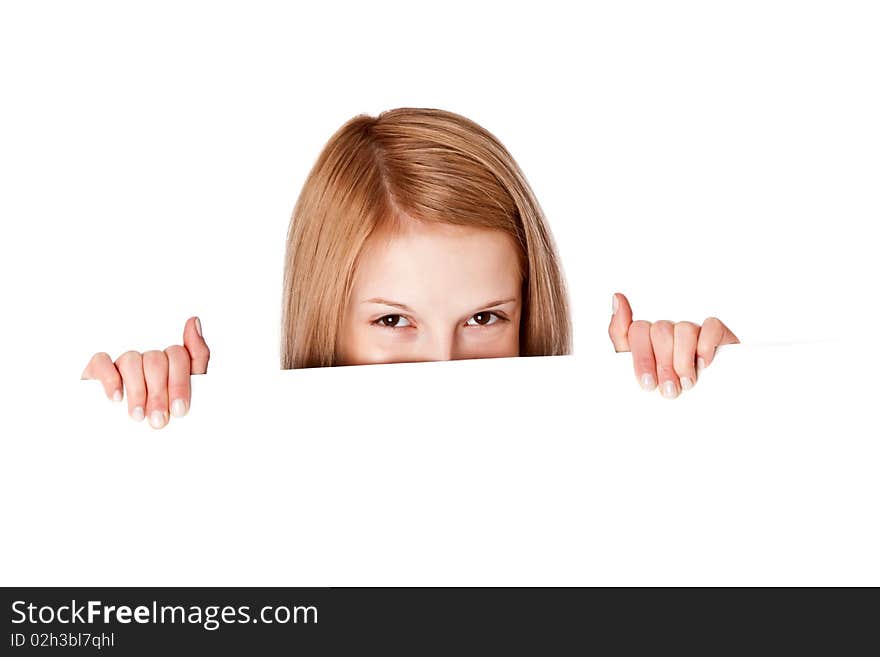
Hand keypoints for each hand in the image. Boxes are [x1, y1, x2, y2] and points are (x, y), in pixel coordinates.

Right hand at [80, 317, 210, 427]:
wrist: (125, 434)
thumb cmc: (162, 410)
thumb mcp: (190, 388)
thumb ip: (196, 356)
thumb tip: (194, 321)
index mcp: (170, 361)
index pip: (178, 356)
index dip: (180, 384)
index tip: (179, 410)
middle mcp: (148, 357)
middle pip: (156, 361)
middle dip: (159, 393)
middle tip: (158, 420)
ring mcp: (123, 361)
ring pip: (131, 361)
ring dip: (136, 391)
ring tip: (138, 416)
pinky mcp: (99, 367)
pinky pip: (102, 361)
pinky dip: (110, 379)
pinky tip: (116, 397)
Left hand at [608, 293, 738, 398]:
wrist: (708, 404)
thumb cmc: (667, 386)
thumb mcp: (636, 369)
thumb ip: (621, 336)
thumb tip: (617, 298)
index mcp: (647, 338)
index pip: (637, 330)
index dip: (642, 358)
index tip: (648, 383)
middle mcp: (669, 330)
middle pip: (660, 331)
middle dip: (663, 365)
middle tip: (669, 390)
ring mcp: (693, 330)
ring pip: (684, 329)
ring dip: (684, 360)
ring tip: (687, 383)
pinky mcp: (717, 333)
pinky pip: (711, 326)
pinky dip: (706, 346)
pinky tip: (703, 364)